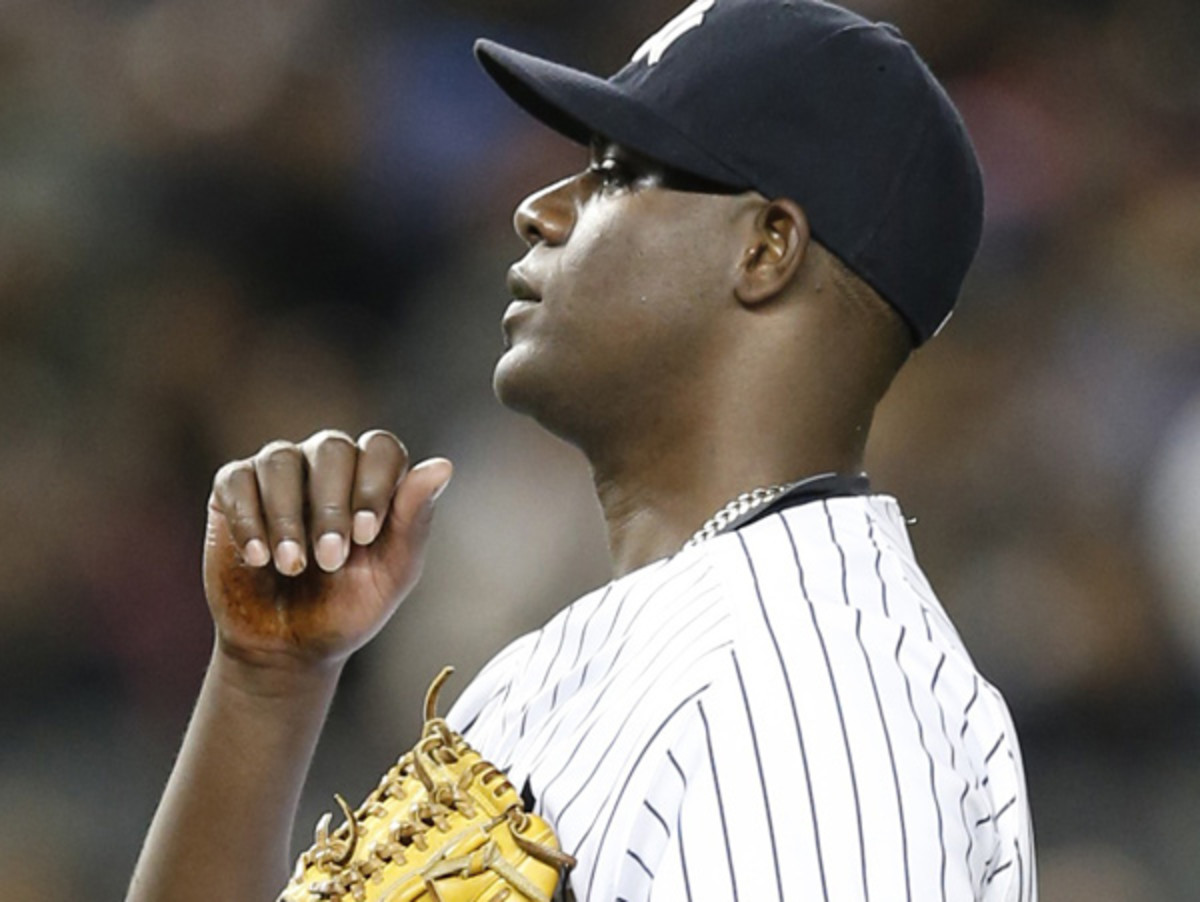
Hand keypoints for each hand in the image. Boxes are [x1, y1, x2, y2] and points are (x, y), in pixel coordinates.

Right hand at [203, 429, 452, 670]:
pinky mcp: (233, 490)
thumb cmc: (348, 606)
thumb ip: (414, 520)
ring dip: (288, 516)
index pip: (381, 447)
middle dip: (332, 506)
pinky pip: (237, 479)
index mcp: (372, 478)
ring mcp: (279, 473)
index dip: (375, 485)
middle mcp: (327, 464)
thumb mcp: (391, 572)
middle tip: (330, 560)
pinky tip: (258, 558)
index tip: (366, 535)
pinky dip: (248, 519)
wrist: (289, 649)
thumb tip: (443, 466)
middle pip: (332, 448)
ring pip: (281, 460)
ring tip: (292, 566)